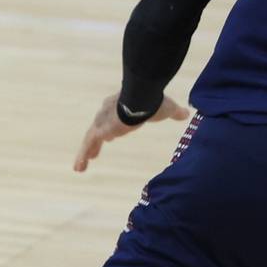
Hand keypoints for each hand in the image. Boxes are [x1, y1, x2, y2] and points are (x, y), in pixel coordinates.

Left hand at [73, 92, 188, 172]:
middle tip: (92, 156)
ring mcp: (103, 122)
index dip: (110, 128)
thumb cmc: (155, 101)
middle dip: (94, 144)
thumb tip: (187, 113)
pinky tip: (81, 166)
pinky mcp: (102, 130)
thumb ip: (175, 112)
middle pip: (99, 130)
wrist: (144, 98)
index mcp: (121, 106)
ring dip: (86, 153)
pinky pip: (89, 144)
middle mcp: (108, 114)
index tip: (109, 137)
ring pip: (90, 140)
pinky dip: (83, 155)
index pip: (113, 119)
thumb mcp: (167, 109)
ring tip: (80, 168)